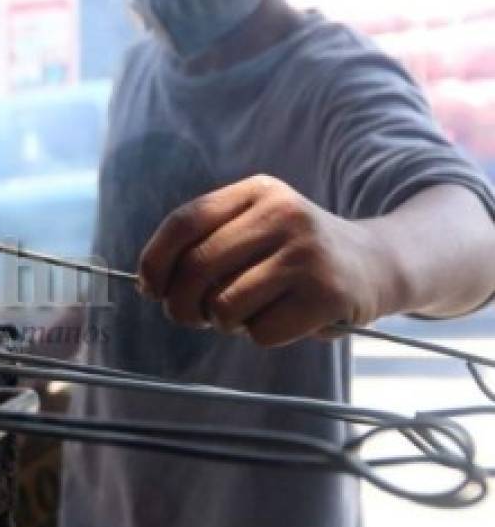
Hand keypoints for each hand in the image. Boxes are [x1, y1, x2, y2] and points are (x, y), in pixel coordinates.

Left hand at [137, 174, 398, 346]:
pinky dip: (262, 335)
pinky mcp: (327, 294)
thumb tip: (149, 283)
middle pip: (198, 267)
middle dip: (181, 303)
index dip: (155, 260)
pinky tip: (284, 319)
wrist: (378, 263)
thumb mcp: (257, 226)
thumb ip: (207, 243)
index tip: (149, 288)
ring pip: (226, 305)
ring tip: (246, 313)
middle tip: (190, 316)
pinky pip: (261, 332)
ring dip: (225, 322)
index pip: (184, 222)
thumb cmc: (296, 253)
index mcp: (257, 191)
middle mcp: (283, 214)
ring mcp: (307, 253)